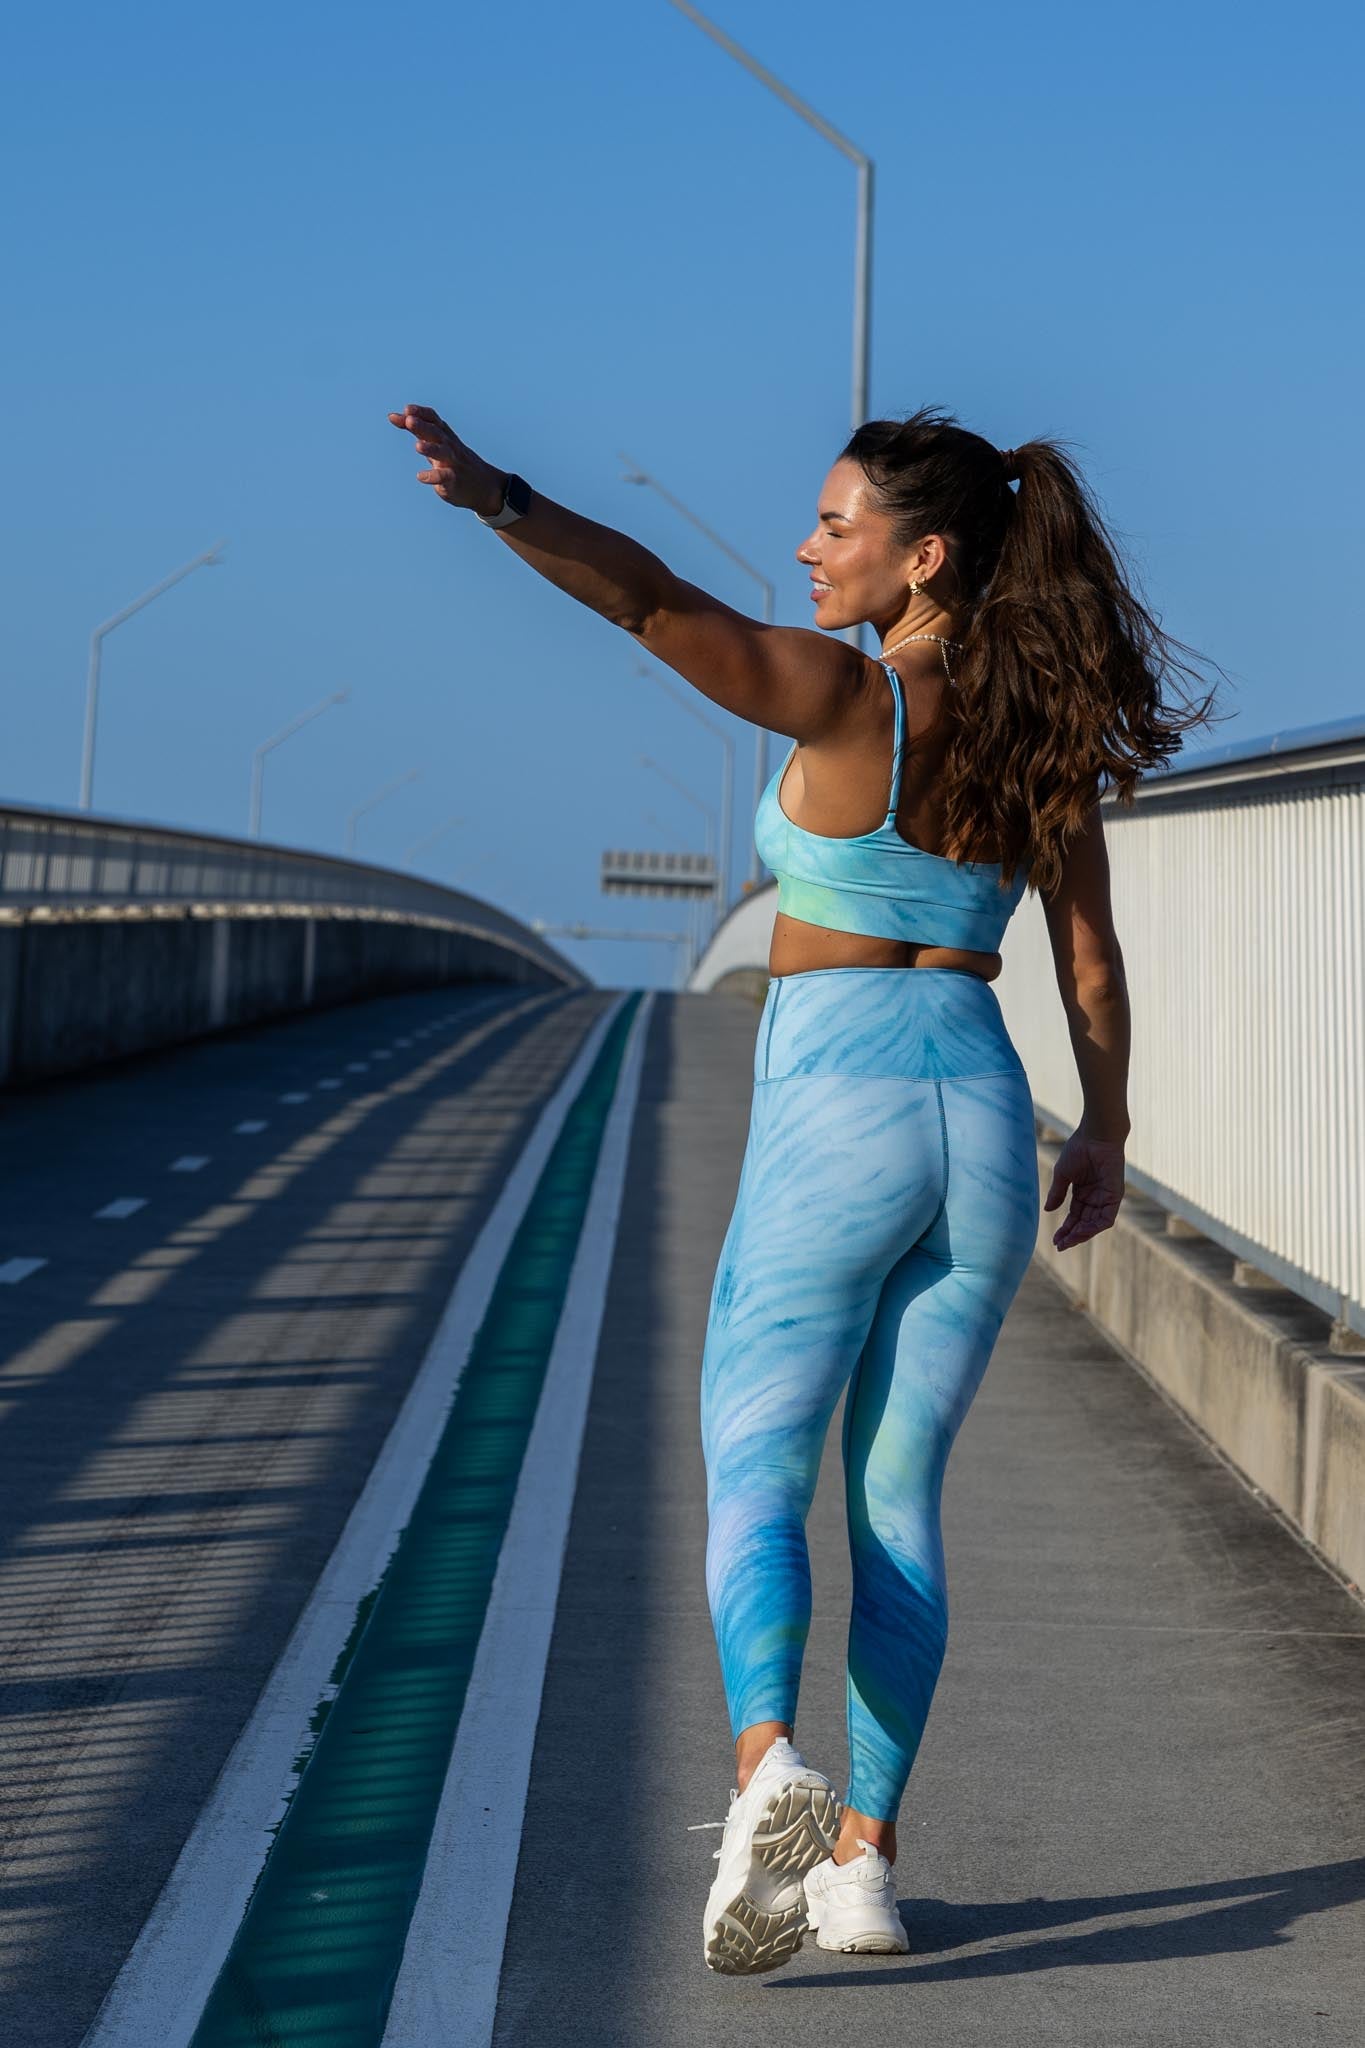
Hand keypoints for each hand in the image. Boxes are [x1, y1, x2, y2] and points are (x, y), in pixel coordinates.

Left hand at [387, 403, 500, 513]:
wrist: (484, 486)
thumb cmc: (454, 460)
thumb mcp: (437, 442)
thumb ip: (416, 429)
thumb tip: (392, 416)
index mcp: (444, 435)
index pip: (433, 419)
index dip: (421, 413)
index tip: (407, 410)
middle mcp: (449, 445)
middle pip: (436, 432)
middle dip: (423, 426)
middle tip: (409, 420)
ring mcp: (453, 462)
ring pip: (442, 452)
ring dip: (430, 448)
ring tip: (417, 446)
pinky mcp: (454, 480)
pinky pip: (444, 477)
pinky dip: (433, 476)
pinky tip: (420, 476)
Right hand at [1042, 1127, 1126, 1250]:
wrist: (1095, 1135)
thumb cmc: (1079, 1149)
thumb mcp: (1063, 1175)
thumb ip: (1057, 1193)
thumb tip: (1047, 1210)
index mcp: (1083, 1192)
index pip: (1074, 1217)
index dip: (1065, 1229)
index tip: (1055, 1239)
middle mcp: (1095, 1198)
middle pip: (1084, 1223)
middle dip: (1072, 1235)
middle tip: (1060, 1245)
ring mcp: (1105, 1197)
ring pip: (1095, 1224)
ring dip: (1082, 1234)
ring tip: (1068, 1241)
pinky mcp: (1115, 1195)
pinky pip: (1106, 1218)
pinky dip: (1094, 1227)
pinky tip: (1081, 1231)